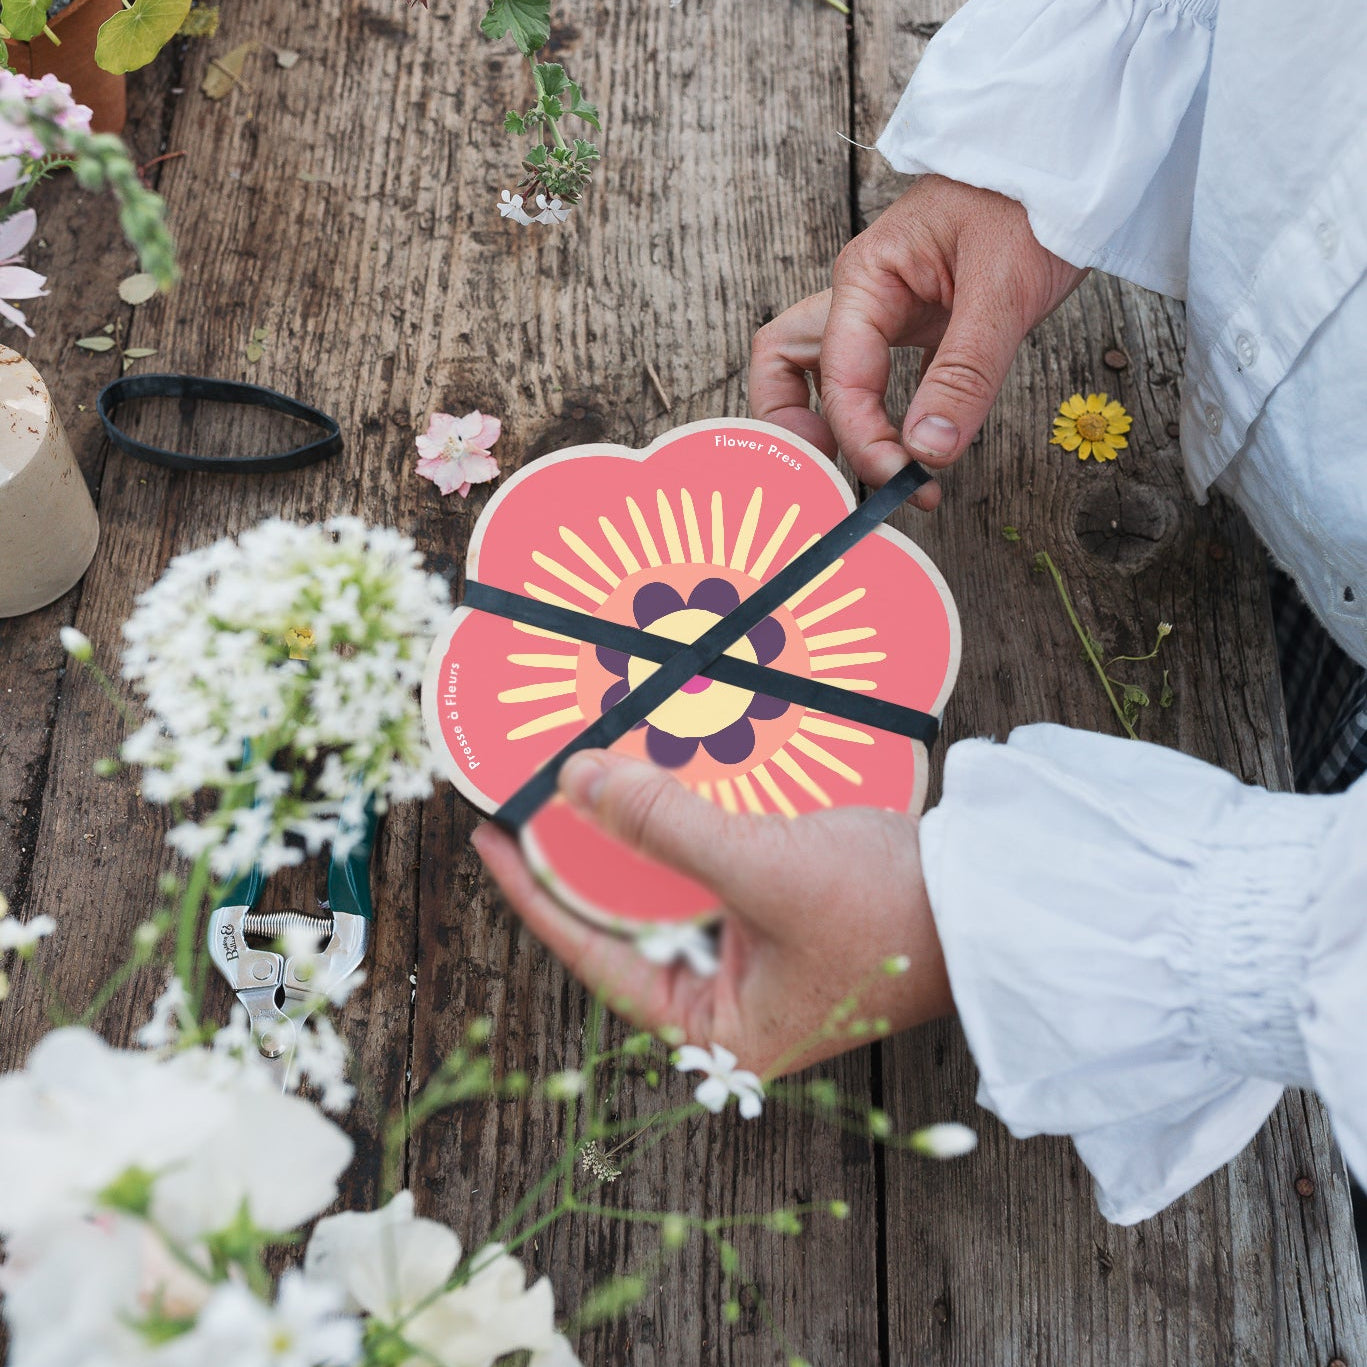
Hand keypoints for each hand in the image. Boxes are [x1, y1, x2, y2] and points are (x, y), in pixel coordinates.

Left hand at [471, 750, 952, 1076]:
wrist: (996, 899)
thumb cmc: (891, 911)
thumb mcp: (764, 869)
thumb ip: (666, 828)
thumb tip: (575, 781)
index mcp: (716, 1032)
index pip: (597, 957)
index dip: (538, 893)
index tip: (492, 838)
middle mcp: (727, 1002)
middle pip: (626, 923)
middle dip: (582, 859)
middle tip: (532, 798)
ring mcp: (754, 958)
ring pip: (666, 892)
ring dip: (632, 838)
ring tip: (584, 783)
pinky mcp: (779, 913)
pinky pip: (706, 870)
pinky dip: (680, 830)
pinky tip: (657, 786)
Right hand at [750, 175, 1086, 491]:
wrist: (1070, 156)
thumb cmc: (1034, 197)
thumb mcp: (1004, 289)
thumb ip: (964, 375)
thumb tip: (928, 451)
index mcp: (867, 276)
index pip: (840, 378)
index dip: (863, 437)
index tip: (902, 477)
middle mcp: (860, 295)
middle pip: (783, 364)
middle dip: (795, 427)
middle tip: (832, 477)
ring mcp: (881, 310)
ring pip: (815, 373)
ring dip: (826, 425)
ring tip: (866, 474)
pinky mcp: (911, 324)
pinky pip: (868, 379)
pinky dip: (873, 419)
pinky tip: (905, 450)